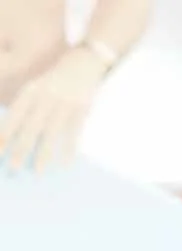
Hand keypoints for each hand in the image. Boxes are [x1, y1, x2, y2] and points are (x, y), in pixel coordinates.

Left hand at [0, 46, 109, 174]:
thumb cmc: (59, 73)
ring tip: (38, 171)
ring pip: (51, 134)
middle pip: (31, 128)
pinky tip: (65, 163)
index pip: (15, 115)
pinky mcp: (81, 111)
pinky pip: (74, 133)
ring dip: (44, 154)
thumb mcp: (39, 83)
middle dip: (21, 149)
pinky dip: (70, 149)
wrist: (86, 60)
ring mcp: (64, 105)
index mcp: (32, 90)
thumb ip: (29, 102)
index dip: (5, 132)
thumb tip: (16, 127)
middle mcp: (46, 98)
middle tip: (13, 168)